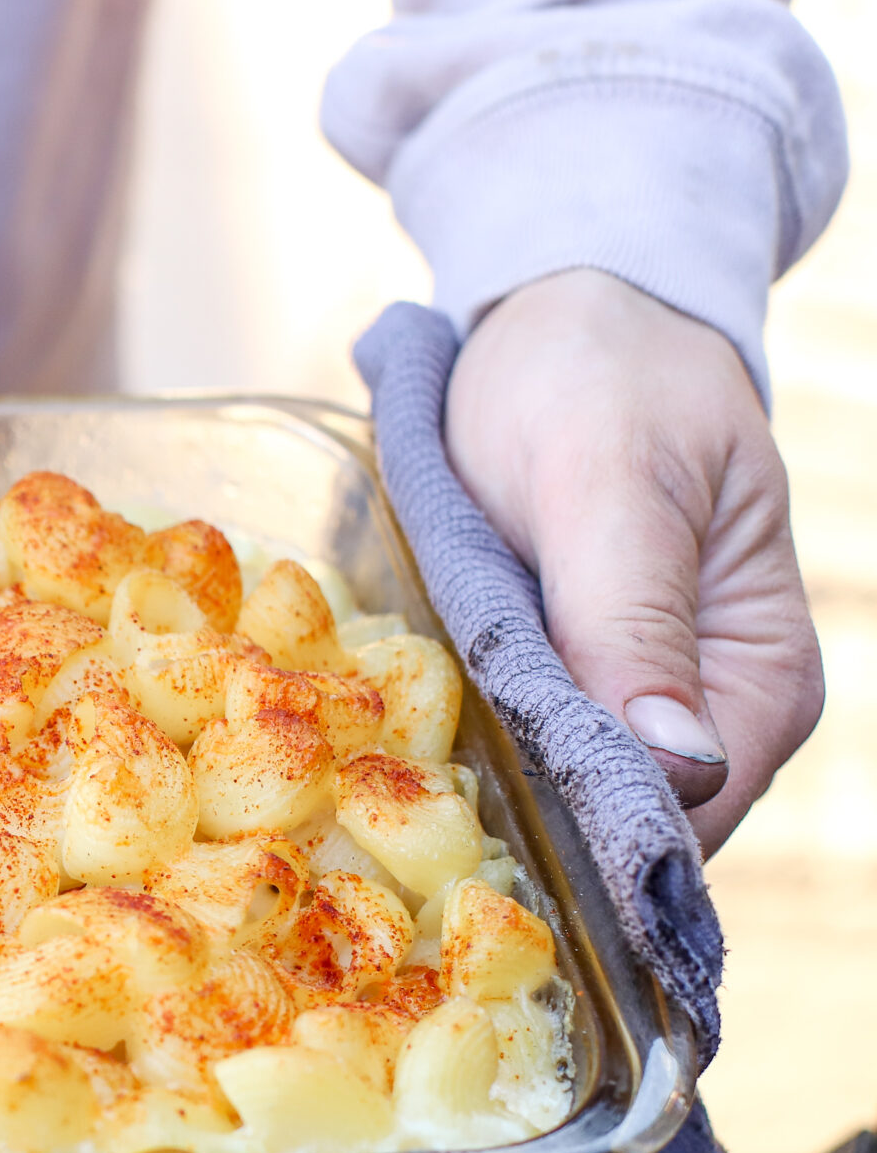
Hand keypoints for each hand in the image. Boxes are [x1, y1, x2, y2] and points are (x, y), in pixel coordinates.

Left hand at [445, 268, 821, 854]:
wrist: (563, 318)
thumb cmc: (599, 379)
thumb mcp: (607, 480)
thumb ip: (634, 619)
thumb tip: (676, 767)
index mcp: (764, 677)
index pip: (690, 813)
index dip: (594, 834)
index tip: (486, 827)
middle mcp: (712, 715)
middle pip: (621, 825)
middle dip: (524, 828)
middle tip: (398, 814)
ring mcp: (630, 706)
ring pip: (561, 800)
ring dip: (481, 797)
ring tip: (387, 783)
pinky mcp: (559, 686)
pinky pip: (516, 753)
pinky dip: (461, 752)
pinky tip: (395, 744)